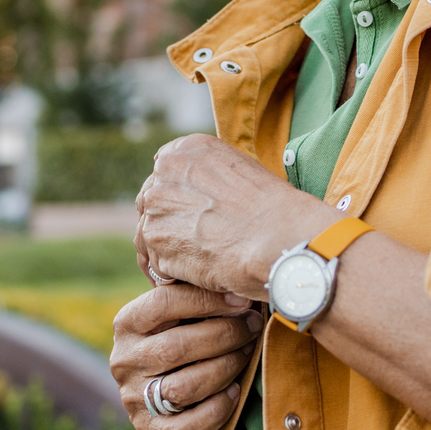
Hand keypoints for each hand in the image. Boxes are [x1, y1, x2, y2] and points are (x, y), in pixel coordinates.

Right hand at [110, 281, 265, 429]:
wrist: (160, 403)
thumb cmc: (179, 345)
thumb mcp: (175, 319)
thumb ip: (194, 299)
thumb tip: (237, 282)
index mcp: (127, 324)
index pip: (162, 303)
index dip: (206, 300)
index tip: (241, 300)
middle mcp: (125, 360)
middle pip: (177, 346)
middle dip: (224, 335)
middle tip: (252, 327)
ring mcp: (134, 398)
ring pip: (185, 386)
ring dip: (225, 368)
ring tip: (246, 355)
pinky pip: (188, 425)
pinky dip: (217, 409)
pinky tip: (234, 392)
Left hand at [135, 135, 336, 301]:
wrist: (280, 237)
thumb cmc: (275, 210)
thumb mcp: (242, 172)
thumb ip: (210, 177)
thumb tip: (198, 197)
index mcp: (187, 149)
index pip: (164, 176)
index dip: (178, 200)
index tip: (192, 218)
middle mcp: (166, 171)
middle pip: (151, 204)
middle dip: (168, 225)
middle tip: (192, 246)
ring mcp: (157, 206)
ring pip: (150, 235)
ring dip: (169, 252)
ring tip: (196, 268)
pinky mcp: (156, 241)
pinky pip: (157, 263)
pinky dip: (174, 274)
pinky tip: (196, 279)